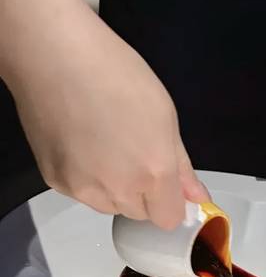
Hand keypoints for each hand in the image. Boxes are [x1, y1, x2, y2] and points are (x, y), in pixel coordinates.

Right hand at [10, 13, 208, 229]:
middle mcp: (120, 190)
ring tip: (105, 146)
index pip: (169, 219)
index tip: (166, 183)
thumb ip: (182, 166)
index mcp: (154, 174)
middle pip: (139, 213)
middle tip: (132, 152)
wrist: (57, 57)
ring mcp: (84, 189)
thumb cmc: (117, 75)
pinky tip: (82, 144)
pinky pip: (82, 193)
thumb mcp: (165, 117)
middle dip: (143, 194)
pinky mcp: (56, 181)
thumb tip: (197, 198)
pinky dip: (86, 178)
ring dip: (114, 189)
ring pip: (110, 205)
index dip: (170, 202)